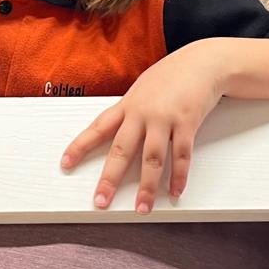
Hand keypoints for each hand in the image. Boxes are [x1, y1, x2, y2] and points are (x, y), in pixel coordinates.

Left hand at [60, 46, 223, 212]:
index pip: (97, 128)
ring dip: (147, 187)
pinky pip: (181, 155)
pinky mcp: (187, 122)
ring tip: (142, 207)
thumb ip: (130, 111)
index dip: (80, 146)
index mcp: (127, 105)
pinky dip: (178, 176)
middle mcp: (142, 112)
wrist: (203, 62)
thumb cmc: (172, 75)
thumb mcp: (142, 89)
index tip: (66, 163)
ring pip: (152, 158)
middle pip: (121, 150)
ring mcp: (164, 118)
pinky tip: (174, 191)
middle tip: (101, 200)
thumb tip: (117, 131)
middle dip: (109, 178)